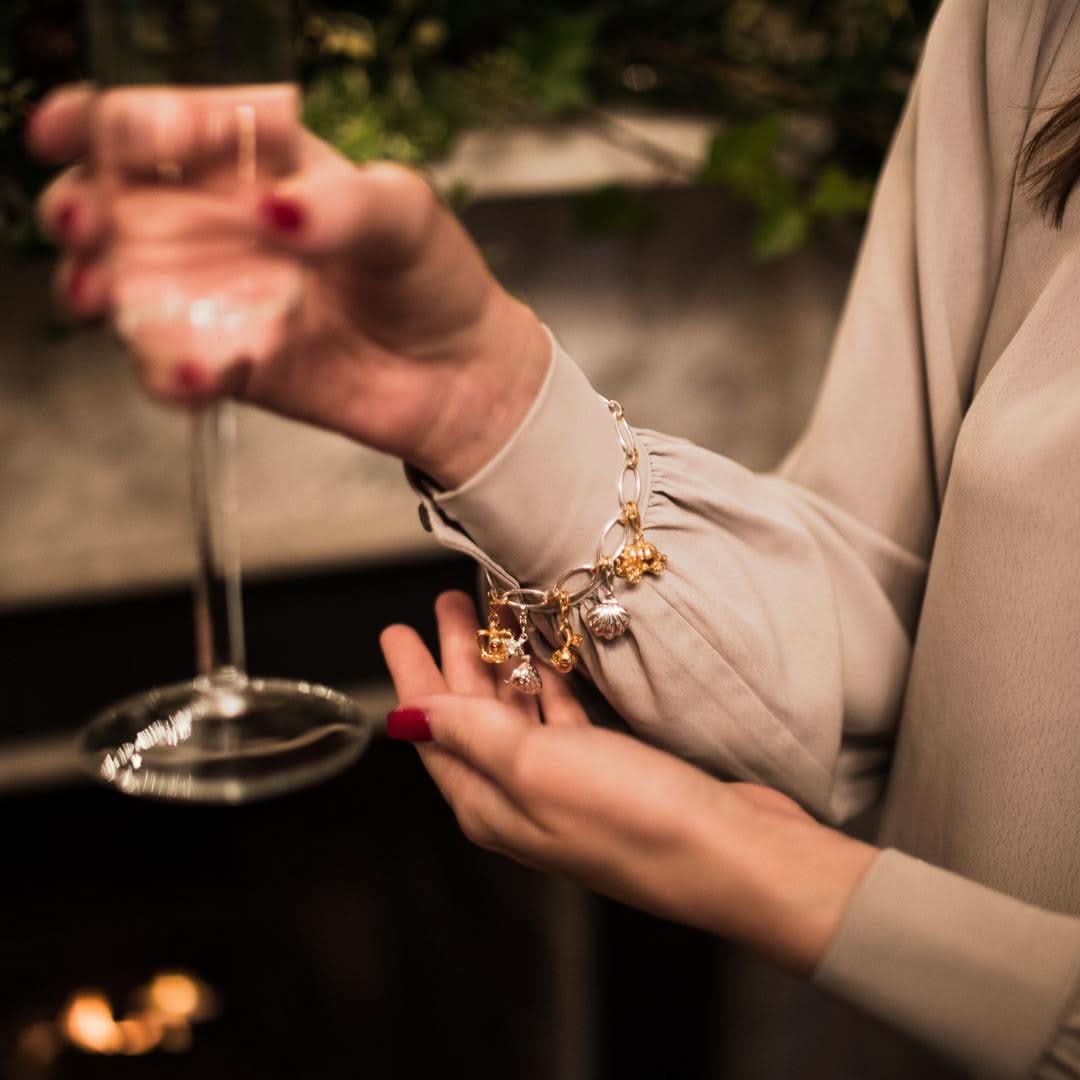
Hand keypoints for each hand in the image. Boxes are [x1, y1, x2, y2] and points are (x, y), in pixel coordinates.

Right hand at [27, 86, 548, 488]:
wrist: (459, 375)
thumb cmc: (434, 277)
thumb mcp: (406, 214)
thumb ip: (345, 205)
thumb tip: (273, 210)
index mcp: (258, 162)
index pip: (170, 126)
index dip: (123, 123)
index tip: (103, 133)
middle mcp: (222, 224)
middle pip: (120, 200)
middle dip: (84, 203)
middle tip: (85, 221)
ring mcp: (217, 296)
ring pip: (126, 282)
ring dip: (98, 284)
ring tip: (101, 295)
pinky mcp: (227, 363)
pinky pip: (175, 364)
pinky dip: (168, 370)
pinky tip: (189, 373)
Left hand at [380, 591, 878, 975]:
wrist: (729, 852)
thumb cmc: (631, 815)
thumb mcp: (535, 766)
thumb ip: (470, 736)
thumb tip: (405, 719)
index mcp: (489, 802)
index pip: (433, 732)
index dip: (413, 677)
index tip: (397, 628)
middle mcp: (521, 795)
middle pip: (471, 717)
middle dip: (456, 658)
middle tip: (449, 601)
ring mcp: (566, 782)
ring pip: (517, 712)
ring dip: (502, 662)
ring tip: (493, 610)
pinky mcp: (611, 769)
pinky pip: (563, 717)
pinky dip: (549, 682)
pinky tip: (547, 655)